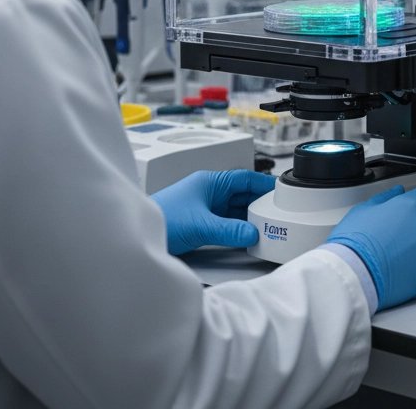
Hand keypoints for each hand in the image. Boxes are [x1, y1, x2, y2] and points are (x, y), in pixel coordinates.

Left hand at [152, 169, 275, 255]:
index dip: (264, 185)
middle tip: (277, 215)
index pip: (245, 179)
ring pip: (234, 210)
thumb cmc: (162, 219)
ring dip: (248, 219)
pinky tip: (245, 236)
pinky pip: (226, 223)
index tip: (281, 193)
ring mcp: (204, 208)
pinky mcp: (200, 223)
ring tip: (265, 228)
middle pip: (242, 195)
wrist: (134, 237)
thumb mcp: (201, 225)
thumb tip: (253, 233)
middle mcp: (209, 193)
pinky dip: (237, 229)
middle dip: (259, 205)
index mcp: (210, 182)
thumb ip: (229, 230)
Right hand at [327, 185, 415, 309]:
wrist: (354, 275)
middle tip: (400, 236)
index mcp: (413, 206)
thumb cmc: (355, 243)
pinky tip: (399, 271)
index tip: (405, 214)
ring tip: (396, 256)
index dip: (414, 205)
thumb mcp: (364, 210)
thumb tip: (397, 191)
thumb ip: (386, 197)